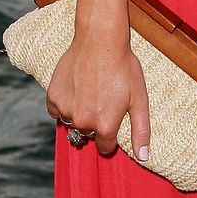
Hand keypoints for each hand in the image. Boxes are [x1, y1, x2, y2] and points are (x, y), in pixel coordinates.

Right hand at [46, 28, 151, 162]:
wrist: (100, 40)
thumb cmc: (123, 67)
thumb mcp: (139, 99)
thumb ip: (141, 130)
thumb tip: (143, 157)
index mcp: (105, 125)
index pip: (105, 147)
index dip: (111, 136)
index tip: (113, 121)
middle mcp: (83, 121)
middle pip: (88, 134)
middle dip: (95, 122)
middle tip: (102, 99)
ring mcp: (65, 109)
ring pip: (72, 122)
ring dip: (79, 113)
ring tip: (90, 91)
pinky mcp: (52, 96)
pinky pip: (56, 111)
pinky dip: (64, 104)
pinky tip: (76, 88)